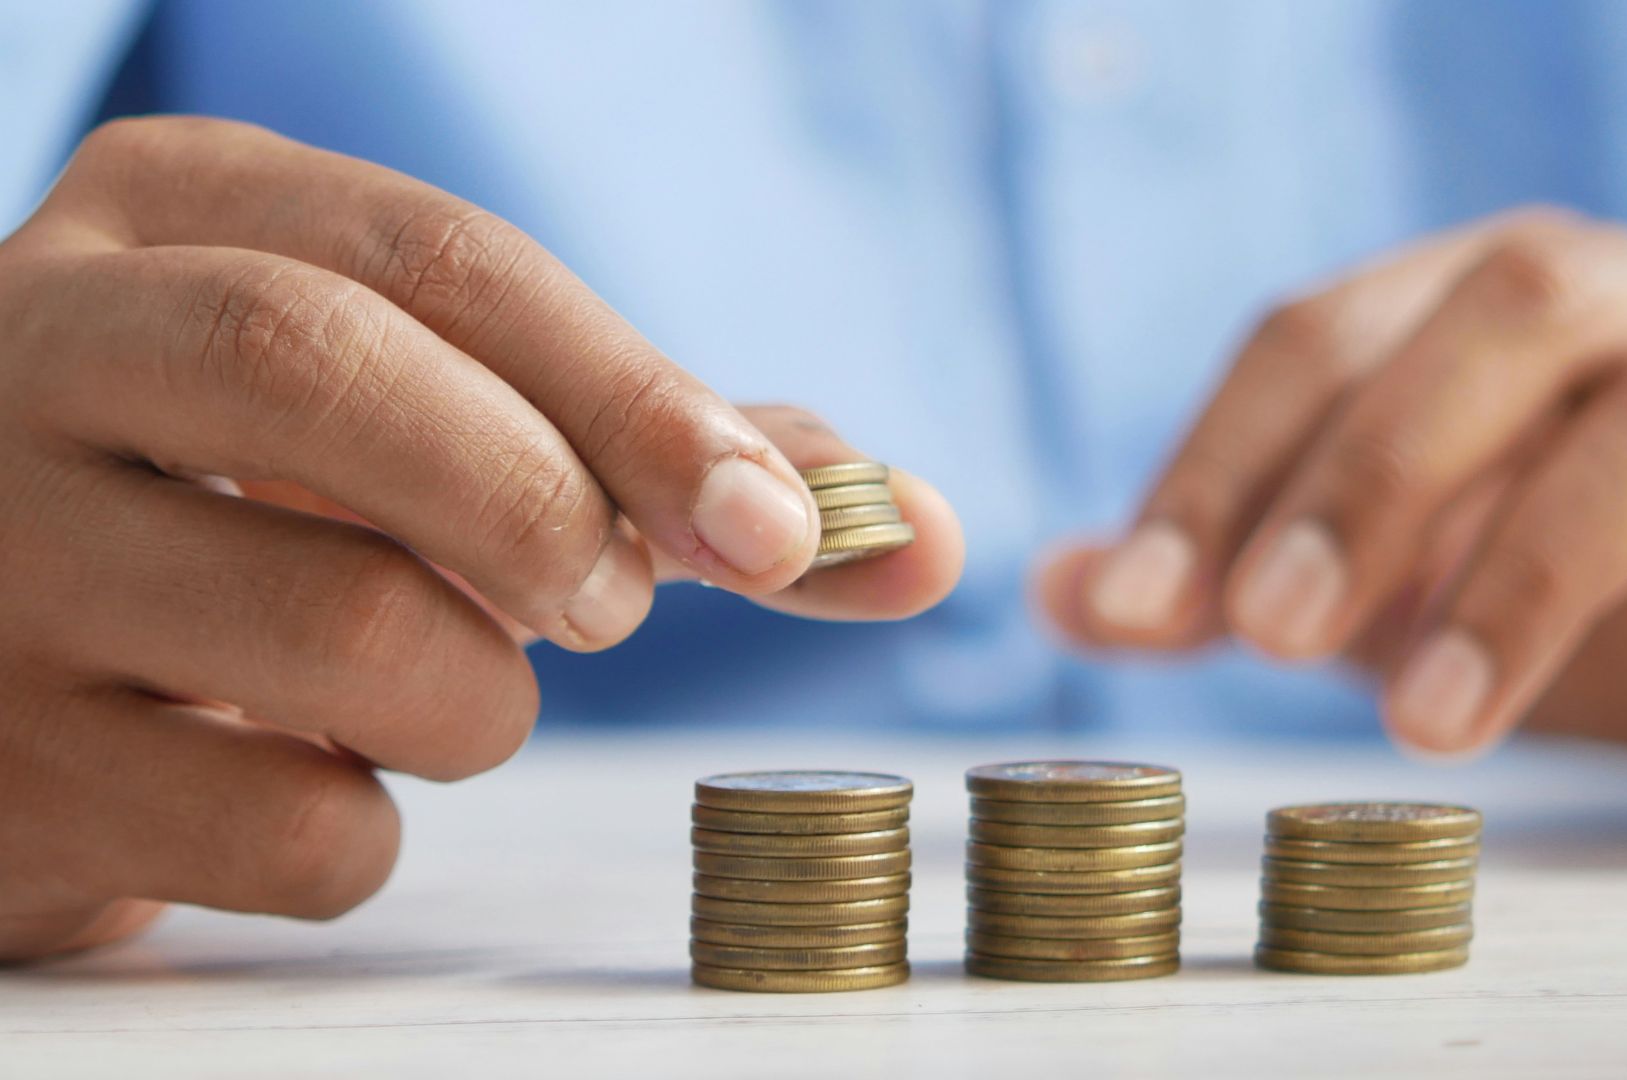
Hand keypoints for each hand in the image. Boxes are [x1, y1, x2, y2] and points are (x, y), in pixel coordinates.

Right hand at [0, 118, 962, 960]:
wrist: (8, 641)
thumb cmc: (270, 502)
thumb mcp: (431, 412)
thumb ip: (664, 451)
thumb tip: (917, 528)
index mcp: (174, 215)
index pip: (444, 266)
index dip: (642, 400)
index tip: (778, 528)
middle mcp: (37, 346)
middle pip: (333, 374)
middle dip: (542, 504)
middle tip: (606, 603)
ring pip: (346, 633)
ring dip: (479, 701)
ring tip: (431, 685)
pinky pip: (288, 829)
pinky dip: (369, 830)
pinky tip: (304, 775)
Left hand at [1037, 208, 1626, 817]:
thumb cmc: (1610, 605)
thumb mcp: (1403, 590)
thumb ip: (1245, 577)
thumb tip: (1063, 590)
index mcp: (1517, 303)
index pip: (1333, 325)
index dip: (1221, 458)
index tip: (1137, 604)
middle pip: (1515, 303)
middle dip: (1373, 470)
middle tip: (1270, 636)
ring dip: (1532, 571)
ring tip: (1434, 727)